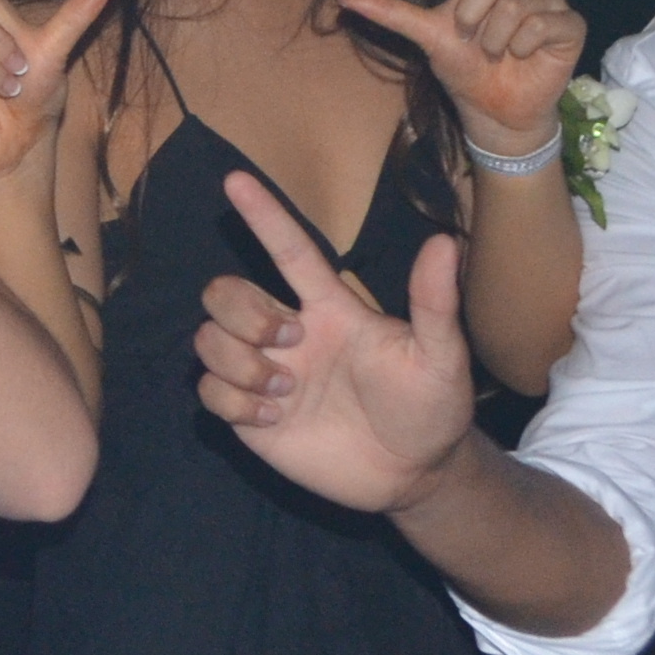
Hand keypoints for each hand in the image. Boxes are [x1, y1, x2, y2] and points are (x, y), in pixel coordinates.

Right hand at [190, 179, 476, 510]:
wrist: (414, 473)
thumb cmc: (431, 407)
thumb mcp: (440, 355)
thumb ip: (433, 302)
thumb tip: (446, 242)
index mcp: (330, 309)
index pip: (288, 251)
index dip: (264, 215)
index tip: (235, 180)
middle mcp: (290, 334)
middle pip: (226, 292)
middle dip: (245, 312)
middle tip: (290, 344)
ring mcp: (266, 374)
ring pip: (209, 340)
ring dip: (240, 362)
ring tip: (286, 390)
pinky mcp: (250, 416)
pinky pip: (209, 392)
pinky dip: (234, 402)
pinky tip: (273, 417)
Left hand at [337, 0, 585, 155]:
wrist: (495, 110)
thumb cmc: (464, 68)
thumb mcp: (426, 37)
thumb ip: (391, 14)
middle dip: (477, 15)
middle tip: (478, 40)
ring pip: (518, 2)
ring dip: (499, 36)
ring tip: (500, 51)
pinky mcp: (569, 22)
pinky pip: (542, 23)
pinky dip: (524, 46)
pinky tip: (525, 56)